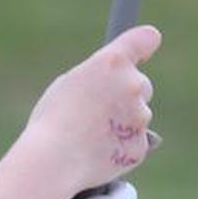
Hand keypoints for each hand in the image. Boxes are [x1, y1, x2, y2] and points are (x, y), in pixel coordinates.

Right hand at [23, 25, 160, 191]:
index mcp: (111, 63)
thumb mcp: (69, 84)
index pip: (144, 39)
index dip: (143, 43)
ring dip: (120, 122)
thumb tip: (118, 91)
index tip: (144, 48)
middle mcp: (132, 85)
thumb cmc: (52, 119)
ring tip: (88, 133)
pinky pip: (133, 142)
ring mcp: (140, 116)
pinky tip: (95, 150)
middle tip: (96, 108)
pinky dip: (118, 146)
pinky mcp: (141, 145)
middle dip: (125, 93)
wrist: (53, 159)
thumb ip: (100, 79)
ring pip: (137, 115)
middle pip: (141, 83)